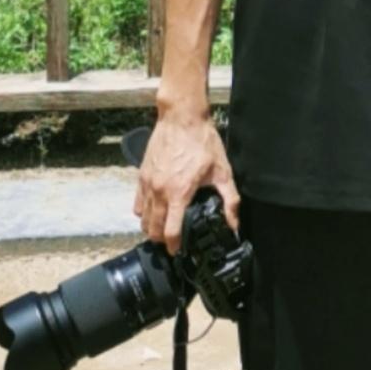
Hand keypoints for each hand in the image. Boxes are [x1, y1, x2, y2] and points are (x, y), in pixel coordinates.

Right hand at [133, 108, 239, 255]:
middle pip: (152, 229)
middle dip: (161, 239)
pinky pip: (137, 203)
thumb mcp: (222, 171)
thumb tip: (234, 223)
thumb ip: (229, 200)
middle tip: (170, 241)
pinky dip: (142, 212)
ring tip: (161, 229)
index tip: (177, 251)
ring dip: (150, 228)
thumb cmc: (202, 142)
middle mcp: (159, 191)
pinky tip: (153, 210)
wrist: (182, 118)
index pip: (170, 231)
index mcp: (179, 193)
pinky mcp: (141, 175)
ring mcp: (148, 184)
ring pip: (142, 218)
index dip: (174, 246)